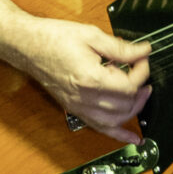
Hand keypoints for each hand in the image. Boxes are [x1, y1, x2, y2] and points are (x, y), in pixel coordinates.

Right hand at [22, 17, 151, 143]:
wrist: (29, 47)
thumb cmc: (54, 39)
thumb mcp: (92, 36)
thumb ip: (121, 48)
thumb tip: (143, 51)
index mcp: (90, 79)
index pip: (129, 86)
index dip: (142, 70)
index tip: (142, 58)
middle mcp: (84, 98)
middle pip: (125, 105)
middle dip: (139, 88)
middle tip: (141, 70)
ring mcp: (79, 107)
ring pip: (116, 120)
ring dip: (134, 108)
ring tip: (141, 93)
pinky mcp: (75, 109)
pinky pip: (100, 129)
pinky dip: (119, 135)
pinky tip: (132, 138)